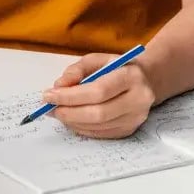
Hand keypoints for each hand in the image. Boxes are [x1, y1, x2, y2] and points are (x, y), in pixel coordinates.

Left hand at [41, 53, 156, 138]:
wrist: (145, 80)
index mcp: (131, 76)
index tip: (49, 95)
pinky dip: (82, 128)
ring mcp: (136, 118)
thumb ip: (76, 70)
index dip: (70, 96)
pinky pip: (102, 133)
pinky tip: (71, 119)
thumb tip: (59, 86)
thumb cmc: (117, 67)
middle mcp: (139, 99)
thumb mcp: (97, 59)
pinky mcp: (130, 129)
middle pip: (98, 113)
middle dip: (69, 111)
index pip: (98, 91)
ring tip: (57, 112)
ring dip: (73, 121)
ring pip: (99, 126)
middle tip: (50, 108)